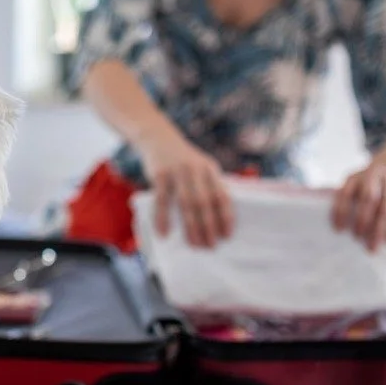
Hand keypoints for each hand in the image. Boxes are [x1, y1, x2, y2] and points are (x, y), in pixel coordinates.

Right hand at [138, 127, 232, 247]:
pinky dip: (163, 218)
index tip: (227, 235)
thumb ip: (210, 186)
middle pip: (205, 202)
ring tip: (194, 244)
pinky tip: (164, 233)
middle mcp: (196, 169)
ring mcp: (177, 171)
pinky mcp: (160, 174)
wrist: (158, 139)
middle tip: (211, 246)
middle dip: (209, 226)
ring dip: (191, 226)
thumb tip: (219, 218)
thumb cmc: (184, 161)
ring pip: (186, 203)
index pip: (222, 195)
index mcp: (210, 169)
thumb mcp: (201, 167)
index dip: (226, 216)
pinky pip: (162, 200)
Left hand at [331, 158, 385, 251]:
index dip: (341, 211)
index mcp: (354, 177)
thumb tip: (338, 230)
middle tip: (357, 239)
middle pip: (369, 198)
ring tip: (373, 247)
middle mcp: (372, 176)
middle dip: (363, 220)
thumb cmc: (366, 183)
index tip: (338, 230)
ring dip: (380, 229)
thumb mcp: (354, 184)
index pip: (345, 193)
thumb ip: (347, 201)